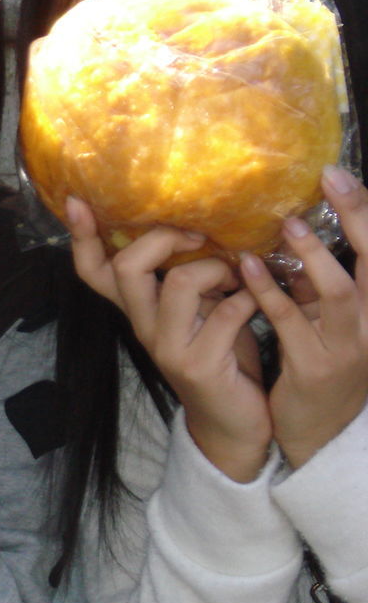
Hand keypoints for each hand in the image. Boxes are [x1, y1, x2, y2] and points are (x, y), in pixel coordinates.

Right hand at [66, 197, 269, 480]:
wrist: (233, 424)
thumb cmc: (220, 355)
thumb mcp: (198, 309)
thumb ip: (190, 276)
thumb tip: (203, 225)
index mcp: (137, 308)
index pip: (92, 270)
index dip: (81, 236)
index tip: (76, 200)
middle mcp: (142, 325)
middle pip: (126, 267)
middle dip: (163, 239)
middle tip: (196, 235)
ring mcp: (167, 347)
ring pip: (176, 284)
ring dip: (215, 269)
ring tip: (236, 275)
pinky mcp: (199, 366)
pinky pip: (224, 315)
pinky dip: (247, 300)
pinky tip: (257, 302)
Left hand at [239, 165, 367, 469]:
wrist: (317, 428)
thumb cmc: (319, 358)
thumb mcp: (325, 314)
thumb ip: (317, 278)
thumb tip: (292, 226)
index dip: (364, 212)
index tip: (338, 174)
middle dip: (359, 220)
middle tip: (333, 181)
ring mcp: (349, 347)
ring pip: (342, 295)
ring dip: (315, 257)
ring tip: (290, 224)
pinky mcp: (315, 368)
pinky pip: (291, 323)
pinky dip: (270, 292)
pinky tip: (246, 266)